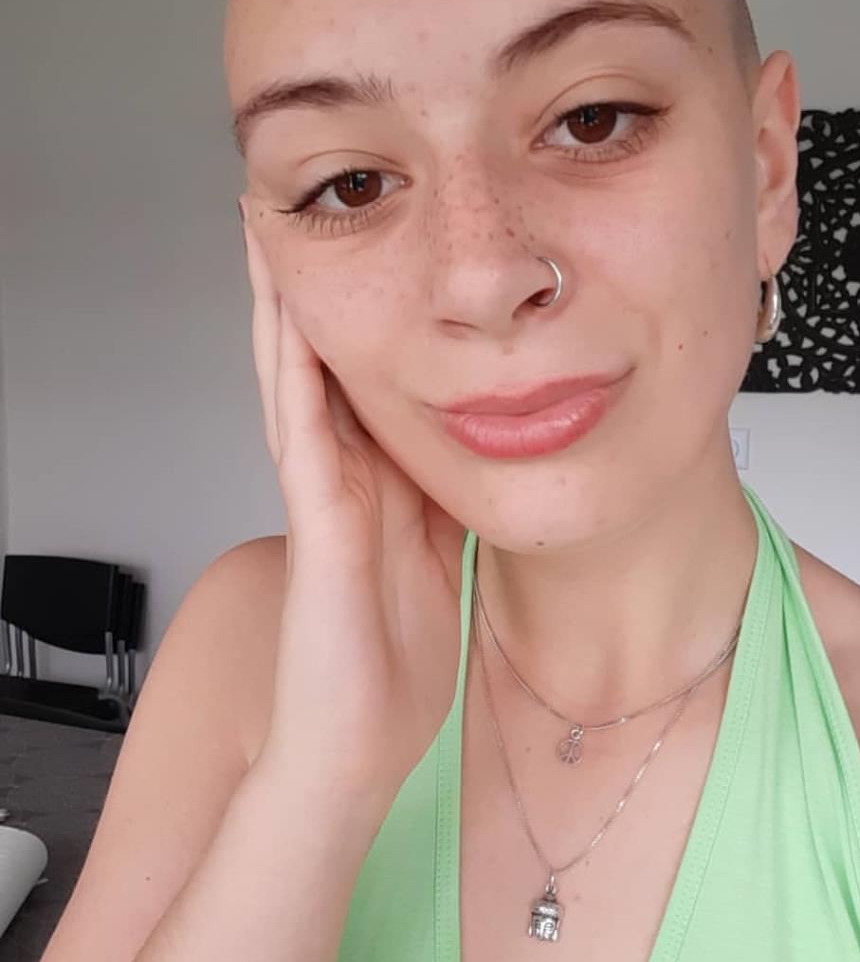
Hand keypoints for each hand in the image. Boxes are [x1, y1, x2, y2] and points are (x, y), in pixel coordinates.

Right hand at [239, 206, 465, 807]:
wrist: (356, 748)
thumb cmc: (393, 665)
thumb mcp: (440, 557)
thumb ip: (448, 499)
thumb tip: (483, 450)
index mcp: (377, 482)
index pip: (365, 376)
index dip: (365, 310)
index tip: (373, 243)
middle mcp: (342, 476)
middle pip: (321, 361)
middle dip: (313, 290)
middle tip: (306, 212)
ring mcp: (322, 496)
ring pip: (295, 379)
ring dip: (286, 307)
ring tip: (274, 232)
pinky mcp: (317, 525)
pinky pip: (303, 433)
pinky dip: (295, 372)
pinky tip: (292, 317)